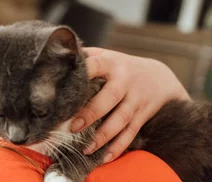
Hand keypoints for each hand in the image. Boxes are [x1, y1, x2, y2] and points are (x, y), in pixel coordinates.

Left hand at [71, 47, 189, 162]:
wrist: (160, 77)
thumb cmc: (120, 67)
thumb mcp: (105, 56)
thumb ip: (84, 58)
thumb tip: (53, 60)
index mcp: (111, 63)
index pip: (96, 65)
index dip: (83, 72)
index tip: (65, 83)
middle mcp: (125, 81)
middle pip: (110, 97)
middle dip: (91, 113)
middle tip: (73, 126)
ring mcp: (135, 100)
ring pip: (121, 119)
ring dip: (103, 136)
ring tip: (85, 148)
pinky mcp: (141, 116)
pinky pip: (130, 134)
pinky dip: (118, 147)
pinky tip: (104, 157)